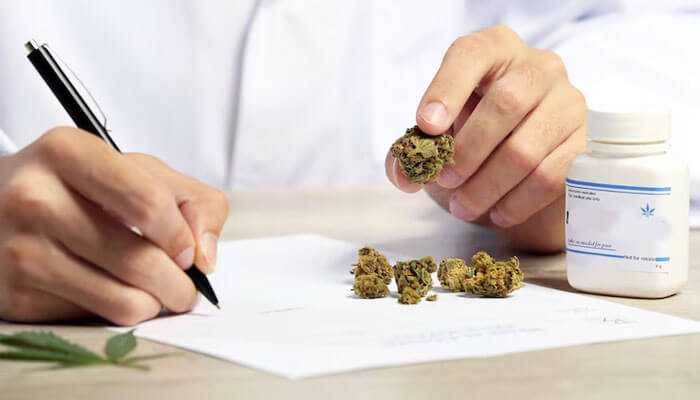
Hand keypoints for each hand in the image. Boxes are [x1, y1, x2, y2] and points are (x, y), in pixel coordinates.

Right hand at [0, 127, 228, 324]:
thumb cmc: (77, 186)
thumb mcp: (135, 171)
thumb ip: (190, 200)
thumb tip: (205, 256)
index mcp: (68, 152)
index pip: (147, 201)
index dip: (181, 235)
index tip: (190, 252)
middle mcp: (34, 198)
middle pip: (138, 259)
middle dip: (178, 284)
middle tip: (186, 289)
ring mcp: (18, 248)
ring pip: (120, 299)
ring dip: (155, 305)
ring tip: (160, 294)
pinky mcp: (12, 295)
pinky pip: (92, 319)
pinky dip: (117, 312)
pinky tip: (115, 292)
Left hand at [386, 25, 585, 251]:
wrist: (522, 164)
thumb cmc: (473, 137)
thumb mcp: (438, 138)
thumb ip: (411, 151)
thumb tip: (404, 175)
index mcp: (495, 50)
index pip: (471, 55)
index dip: (446, 89)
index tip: (427, 126)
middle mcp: (538, 67)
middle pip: (506, 104)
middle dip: (467, 151)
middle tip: (444, 180)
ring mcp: (568, 102)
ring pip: (526, 149)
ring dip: (487, 187)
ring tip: (462, 207)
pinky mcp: (586, 142)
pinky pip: (551, 177)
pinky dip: (517, 203)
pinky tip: (496, 213)